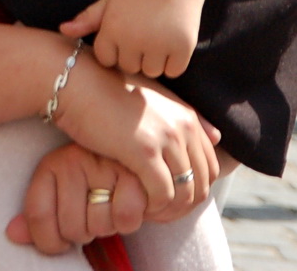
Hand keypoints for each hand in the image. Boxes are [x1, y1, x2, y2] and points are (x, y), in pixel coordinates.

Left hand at [5, 144, 147, 254]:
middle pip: (72, 229)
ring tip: (116, 206)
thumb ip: (40, 219)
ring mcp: (102, 163)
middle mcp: (73, 160)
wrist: (135, 145)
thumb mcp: (62, 195)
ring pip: (99, 226)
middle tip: (97, 214)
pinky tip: (136, 202)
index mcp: (51, 165)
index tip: (62, 242)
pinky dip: (134, 220)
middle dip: (88, 232)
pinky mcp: (134, 171)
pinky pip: (126, 217)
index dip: (51, 242)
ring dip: (111, 227)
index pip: (38, 216)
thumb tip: (12, 234)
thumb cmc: (97, 182)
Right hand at [46, 50, 220, 217]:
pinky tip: (136, 204)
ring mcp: (166, 138)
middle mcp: (183, 127)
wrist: (79, 84)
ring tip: (147, 211)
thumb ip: (185, 119)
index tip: (170, 198)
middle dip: (184, 204)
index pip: (210, 167)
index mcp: (187, 117)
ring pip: (185, 193)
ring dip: (168, 209)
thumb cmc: (109, 93)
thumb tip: (217, 136)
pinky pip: (162, 194)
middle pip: (202, 183)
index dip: (194, 188)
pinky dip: (152, 206)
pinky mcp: (144, 152)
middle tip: (159, 212)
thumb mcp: (154, 100)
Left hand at [62, 0, 204, 80]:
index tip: (124, 33)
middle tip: (143, 32)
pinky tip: (172, 42)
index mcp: (113, 28)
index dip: (115, 49)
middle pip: (129, 67)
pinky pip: (173, 71)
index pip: (106, 60)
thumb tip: (63, 30)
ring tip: (157, 36)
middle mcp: (135, 38)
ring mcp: (160, 43)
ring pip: (151, 72)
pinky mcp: (183, 47)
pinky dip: (174, 62)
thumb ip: (87, 18)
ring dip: (154, 61)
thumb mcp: (109, 1)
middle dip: (134, 55)